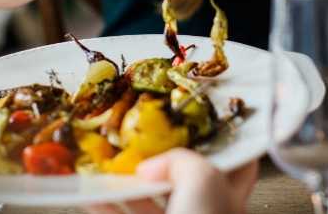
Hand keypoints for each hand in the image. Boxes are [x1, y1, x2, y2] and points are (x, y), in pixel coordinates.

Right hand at [84, 148, 258, 213]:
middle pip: (184, 177)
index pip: (237, 162)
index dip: (223, 141)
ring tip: (111, 163)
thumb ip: (182, 160)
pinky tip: (90, 194)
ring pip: (150, 200)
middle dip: (162, 158)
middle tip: (145, 139)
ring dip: (128, 181)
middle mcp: (205, 211)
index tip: (204, 122)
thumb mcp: (203, 179)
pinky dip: (104, 205)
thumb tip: (154, 164)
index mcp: (229, 195)